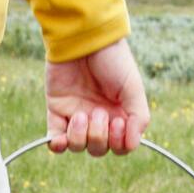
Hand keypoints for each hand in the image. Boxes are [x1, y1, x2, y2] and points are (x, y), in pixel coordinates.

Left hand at [45, 38, 148, 156]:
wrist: (84, 43)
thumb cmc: (112, 61)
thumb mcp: (132, 87)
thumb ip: (138, 116)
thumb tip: (133, 144)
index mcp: (120, 114)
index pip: (120, 146)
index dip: (119, 144)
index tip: (118, 123)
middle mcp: (99, 120)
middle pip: (98, 150)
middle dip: (98, 137)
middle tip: (98, 112)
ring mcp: (77, 119)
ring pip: (78, 147)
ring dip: (80, 136)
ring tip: (81, 114)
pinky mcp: (57, 115)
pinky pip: (56, 143)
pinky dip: (58, 145)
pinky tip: (61, 138)